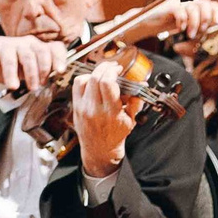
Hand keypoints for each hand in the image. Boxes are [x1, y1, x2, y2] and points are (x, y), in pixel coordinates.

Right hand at [0, 33, 62, 95]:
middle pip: (44, 51)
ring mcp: (16, 44)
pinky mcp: (2, 48)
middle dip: (45, 69)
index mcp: (39, 48)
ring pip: (29, 56)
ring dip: (32, 74)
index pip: (56, 48)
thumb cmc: (8, 62)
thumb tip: (52, 83)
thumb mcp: (26, 70)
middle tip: (42, 84)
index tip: (61, 71)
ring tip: (31, 88)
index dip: (60, 58)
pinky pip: (10, 61)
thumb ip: (39, 74)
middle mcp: (30, 43)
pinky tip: (12, 85)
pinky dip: (12, 74)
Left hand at [71, 58, 143, 179]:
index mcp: (110, 112)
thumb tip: (142, 83)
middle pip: (95, 78)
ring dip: (94, 73)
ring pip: (83, 79)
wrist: (99, 149)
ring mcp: (83, 108)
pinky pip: (76, 85)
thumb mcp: (131, 120)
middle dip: (105, 67)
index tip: (118, 69)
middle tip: (112, 67)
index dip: (112, 71)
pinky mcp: (75, 107)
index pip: (107, 83)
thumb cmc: (115, 135)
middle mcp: (94, 109)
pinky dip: (85, 79)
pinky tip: (93, 81)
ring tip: (103, 74)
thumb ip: (136, 101)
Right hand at [134, 0, 217, 44]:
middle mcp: (189, 0)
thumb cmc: (169, 25)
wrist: (150, 23)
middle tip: (200, 32)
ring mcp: (179, 2)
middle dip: (205, 20)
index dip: (216, 11)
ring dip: (194, 24)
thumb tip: (212, 30)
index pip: (211, 3)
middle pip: (205, 4)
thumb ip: (200, 27)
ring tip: (189, 35)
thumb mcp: (188, 27)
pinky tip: (180, 28)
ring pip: (194, 9)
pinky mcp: (170, 6)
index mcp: (195, 4)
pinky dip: (183, 22)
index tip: (217, 22)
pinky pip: (181, 12)